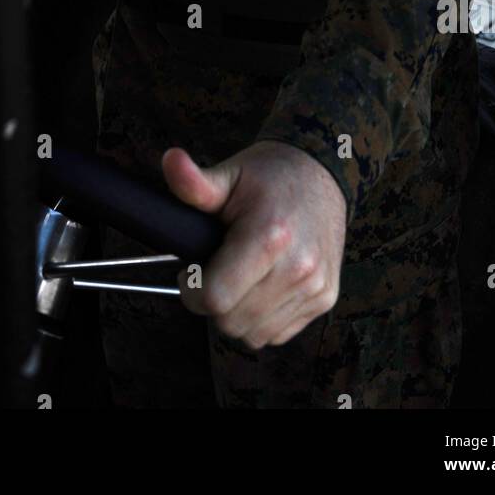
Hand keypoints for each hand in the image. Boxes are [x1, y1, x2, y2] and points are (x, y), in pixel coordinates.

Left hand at [162, 139, 346, 349]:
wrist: (321, 174)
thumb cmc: (269, 176)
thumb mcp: (229, 175)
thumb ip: (194, 182)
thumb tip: (169, 160)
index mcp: (269, 236)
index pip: (215, 298)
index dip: (191, 290)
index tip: (189, 273)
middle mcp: (297, 267)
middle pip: (231, 322)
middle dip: (213, 302)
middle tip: (215, 271)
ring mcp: (314, 286)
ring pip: (254, 334)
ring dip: (238, 314)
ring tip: (239, 277)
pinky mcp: (325, 298)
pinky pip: (278, 333)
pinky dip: (263, 319)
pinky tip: (262, 285)